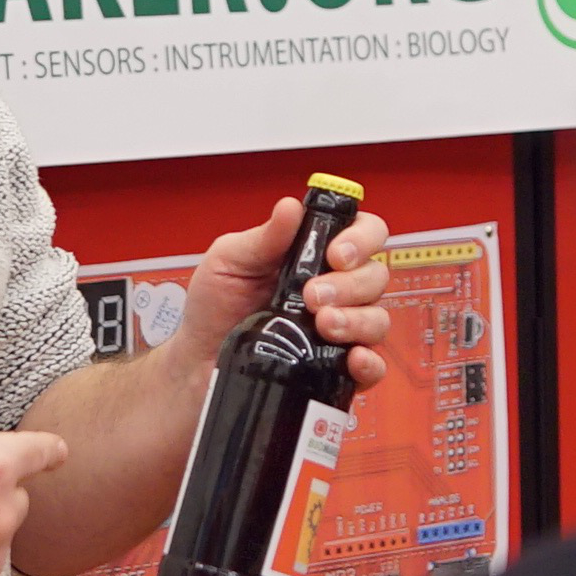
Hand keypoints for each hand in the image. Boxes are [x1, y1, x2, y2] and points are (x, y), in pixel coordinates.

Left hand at [174, 199, 395, 393]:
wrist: (198, 360)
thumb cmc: (215, 306)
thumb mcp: (228, 261)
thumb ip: (263, 238)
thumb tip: (291, 207)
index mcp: (314, 255)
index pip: (364, 232)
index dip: (361, 239)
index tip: (335, 254)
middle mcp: (336, 289)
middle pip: (375, 276)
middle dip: (349, 285)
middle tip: (311, 296)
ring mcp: (340, 329)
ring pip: (377, 318)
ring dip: (356, 320)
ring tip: (322, 325)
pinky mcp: (336, 368)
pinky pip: (374, 367)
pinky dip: (370, 363)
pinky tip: (352, 358)